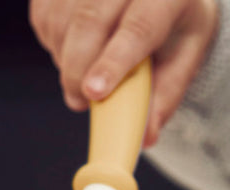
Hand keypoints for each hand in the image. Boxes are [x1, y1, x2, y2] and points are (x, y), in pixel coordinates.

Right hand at [29, 0, 218, 145]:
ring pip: (62, 16)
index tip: (94, 94)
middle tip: (78, 102)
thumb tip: (147, 137)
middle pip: (91, 19)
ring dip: (63, 58)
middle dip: (78, 68)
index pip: (137, 29)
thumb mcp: (184, 59)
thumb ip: (165, 97)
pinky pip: (44, 12)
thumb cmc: (175, 26)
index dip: (112, 63)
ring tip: (81, 78)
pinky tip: (72, 52)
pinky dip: (52, 41)